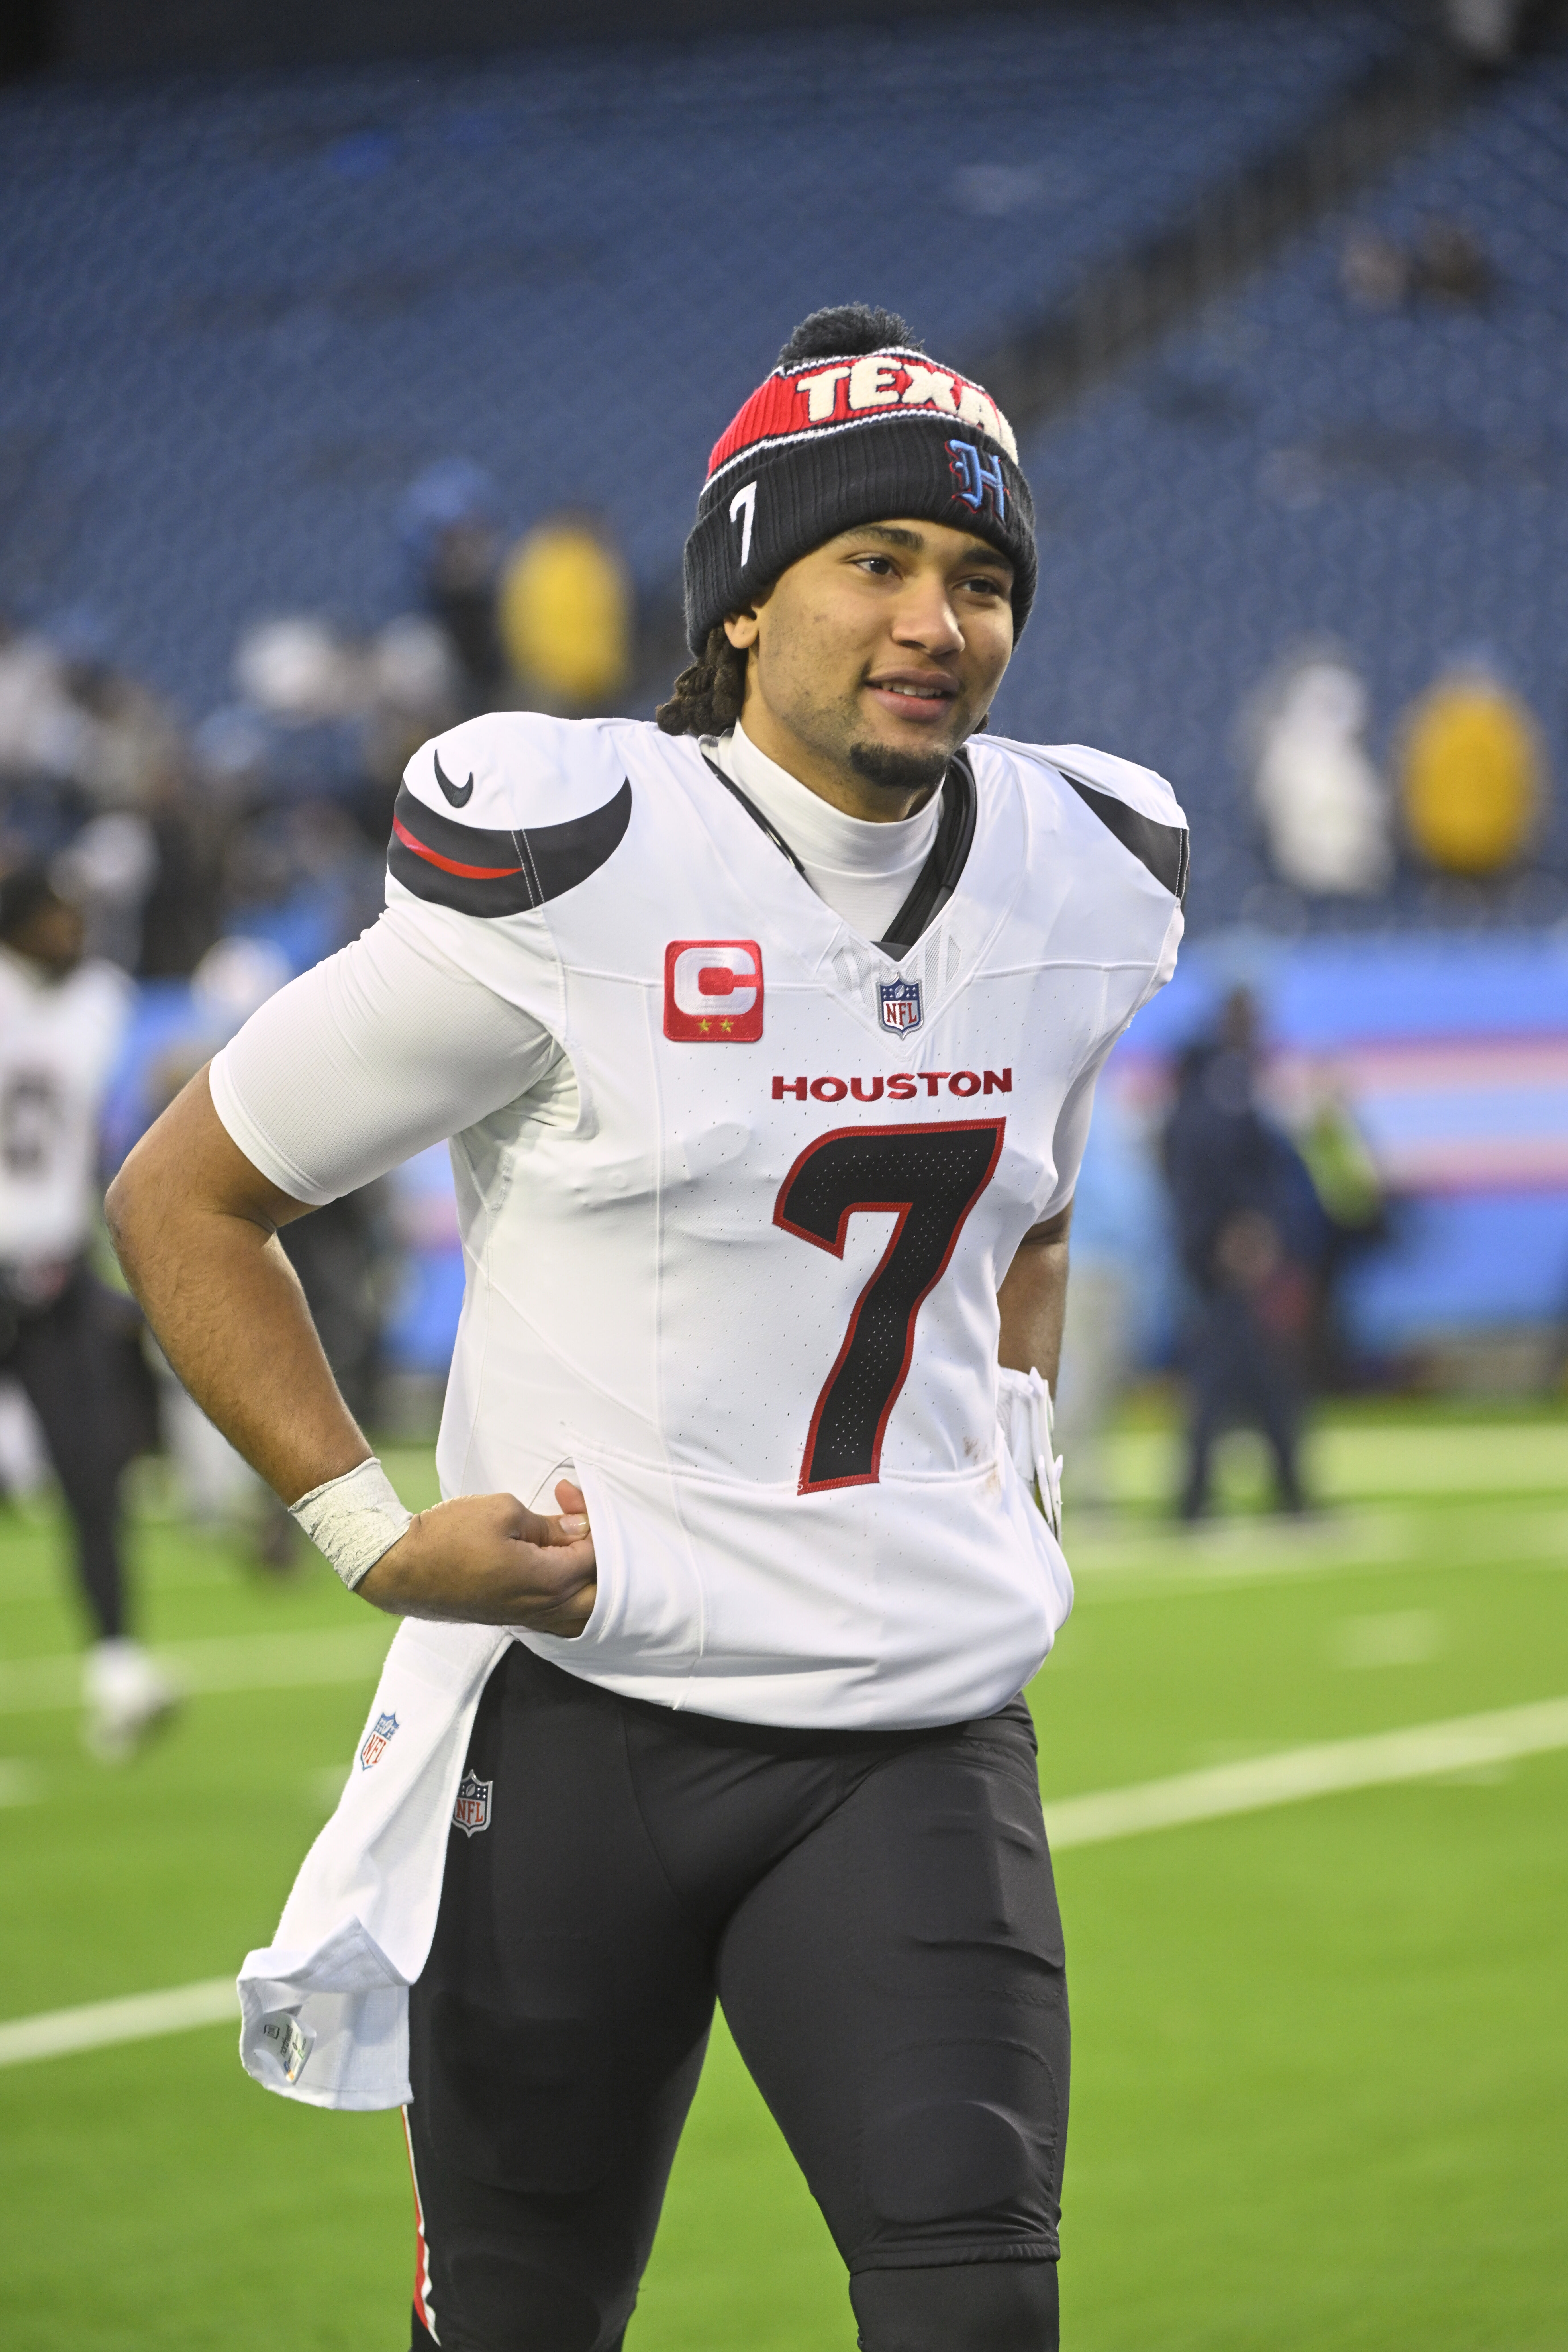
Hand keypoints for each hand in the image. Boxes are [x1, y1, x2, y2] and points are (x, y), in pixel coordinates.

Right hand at [357, 1481, 596, 1633]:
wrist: (403, 1568)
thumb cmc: (448, 1537)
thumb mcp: (503, 1512)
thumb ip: (549, 1524)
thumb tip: (578, 1529)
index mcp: (547, 1581)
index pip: (598, 1555)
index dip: (590, 1520)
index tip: (568, 1496)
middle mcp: (544, 1608)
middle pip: (601, 1591)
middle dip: (601, 1552)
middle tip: (578, 1521)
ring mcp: (529, 1617)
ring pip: (584, 1610)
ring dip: (589, 1577)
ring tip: (573, 1543)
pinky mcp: (515, 1617)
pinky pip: (561, 1616)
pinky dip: (572, 1594)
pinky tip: (560, 1567)